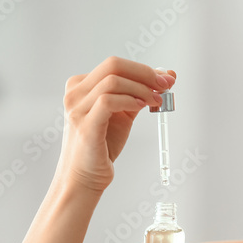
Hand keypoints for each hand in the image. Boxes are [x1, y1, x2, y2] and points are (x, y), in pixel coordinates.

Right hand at [54, 57, 175, 192]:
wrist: (84, 177)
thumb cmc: (102, 147)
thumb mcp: (123, 114)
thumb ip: (140, 94)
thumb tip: (167, 76)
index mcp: (81, 86)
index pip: (114, 65)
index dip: (143, 69)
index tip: (165, 79)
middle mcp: (75, 94)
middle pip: (113, 66)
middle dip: (145, 73)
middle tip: (165, 85)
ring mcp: (77, 109)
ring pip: (112, 81)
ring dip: (141, 88)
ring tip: (155, 100)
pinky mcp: (84, 125)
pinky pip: (108, 101)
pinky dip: (129, 100)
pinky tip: (141, 107)